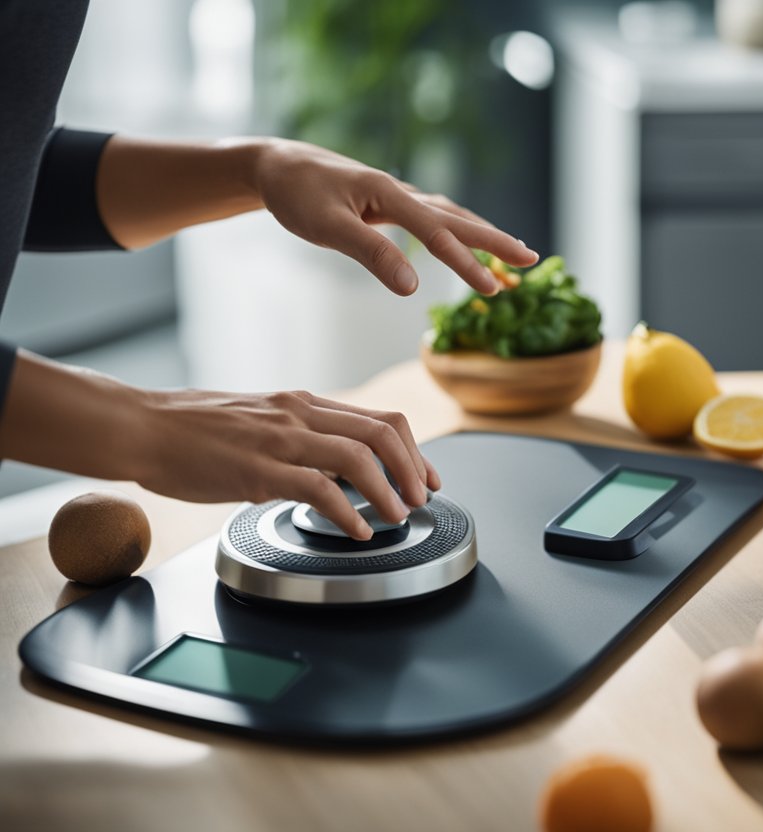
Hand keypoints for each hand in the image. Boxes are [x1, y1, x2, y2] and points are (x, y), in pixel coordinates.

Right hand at [135, 387, 438, 539]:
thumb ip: (300, 439)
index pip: (381, 418)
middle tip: (422, 499)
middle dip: (414, 469)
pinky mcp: (258, 469)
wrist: (142, 428)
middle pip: (383, 431)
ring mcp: (280, 440)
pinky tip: (356, 531)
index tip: (426, 478)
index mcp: (304, 404)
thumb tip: (335, 471)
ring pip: (358, 456)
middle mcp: (300, 414)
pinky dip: (347, 512)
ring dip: (389, 491)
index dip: (414, 451)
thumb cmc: (193, 430)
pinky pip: (318, 488)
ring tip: (398, 517)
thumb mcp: (261, 422)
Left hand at [251, 139, 537, 295]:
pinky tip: (464, 236)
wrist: (275, 164)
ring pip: (450, 215)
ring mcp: (397, 196)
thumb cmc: (296, 194)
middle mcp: (401, 192)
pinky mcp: (388, 202)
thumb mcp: (327, 226)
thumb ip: (371, 255)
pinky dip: (457, 228)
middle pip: (458, 219)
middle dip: (496, 241)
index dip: (467, 264)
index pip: (438, 234)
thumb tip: (412, 289)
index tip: (492, 290)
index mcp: (390, 194)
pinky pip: (434, 216)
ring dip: (482, 233)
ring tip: (511, 250)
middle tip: (531, 260)